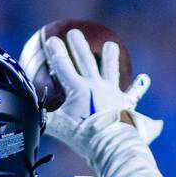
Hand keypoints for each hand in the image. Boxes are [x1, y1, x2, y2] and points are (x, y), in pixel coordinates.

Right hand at [43, 28, 162, 152]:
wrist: (111, 144)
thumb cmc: (83, 136)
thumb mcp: (59, 127)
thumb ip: (44, 119)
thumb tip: (30, 115)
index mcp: (78, 89)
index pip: (63, 66)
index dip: (56, 52)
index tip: (52, 39)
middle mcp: (96, 85)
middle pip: (85, 60)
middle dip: (78, 45)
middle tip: (73, 32)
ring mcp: (112, 93)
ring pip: (110, 70)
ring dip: (110, 57)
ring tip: (111, 45)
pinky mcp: (125, 104)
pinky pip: (134, 95)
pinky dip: (140, 88)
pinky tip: (145, 79)